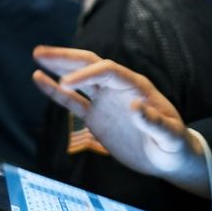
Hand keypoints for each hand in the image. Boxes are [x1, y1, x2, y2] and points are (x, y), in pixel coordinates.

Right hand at [32, 46, 208, 196]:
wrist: (168, 158)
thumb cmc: (174, 145)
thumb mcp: (170, 136)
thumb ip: (155, 123)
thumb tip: (136, 108)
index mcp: (136, 86)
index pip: (108, 71)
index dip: (86, 74)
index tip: (66, 82)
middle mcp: (118, 88)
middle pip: (89, 65)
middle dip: (66, 58)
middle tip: (41, 52)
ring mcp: (105, 101)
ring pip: (78, 79)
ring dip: (58, 67)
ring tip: (37, 55)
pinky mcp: (95, 116)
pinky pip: (72, 101)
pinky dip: (55, 91)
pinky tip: (39, 78)